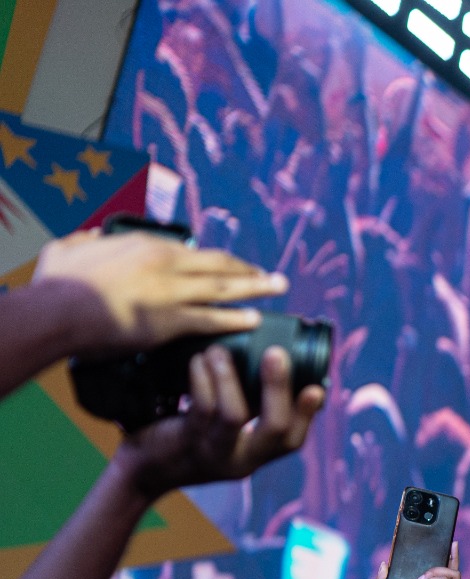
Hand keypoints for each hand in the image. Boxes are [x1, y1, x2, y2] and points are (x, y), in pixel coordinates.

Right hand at [32, 228, 286, 357]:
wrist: (59, 310)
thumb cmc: (59, 283)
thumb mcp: (69, 248)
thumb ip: (86, 240)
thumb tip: (91, 234)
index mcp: (145, 245)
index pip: (189, 251)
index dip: (212, 261)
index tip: (227, 266)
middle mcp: (166, 264)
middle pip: (219, 264)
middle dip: (249, 270)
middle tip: (272, 275)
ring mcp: (172, 292)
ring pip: (224, 288)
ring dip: (256, 288)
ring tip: (277, 289)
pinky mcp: (171, 321)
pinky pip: (213, 319)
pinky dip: (236, 319)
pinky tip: (254, 320)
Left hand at [115, 345, 324, 497]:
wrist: (140, 471)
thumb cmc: (185, 440)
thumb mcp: (222, 432)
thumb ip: (248, 410)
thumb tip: (272, 370)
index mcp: (255, 457)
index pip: (292, 441)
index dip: (307, 415)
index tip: (316, 387)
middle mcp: (240, 461)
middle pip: (276, 430)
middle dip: (278, 389)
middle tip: (276, 353)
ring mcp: (213, 453)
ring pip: (234, 415)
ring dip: (229, 377)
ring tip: (221, 350)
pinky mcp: (185, 442)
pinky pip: (200, 408)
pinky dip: (202, 380)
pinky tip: (199, 361)